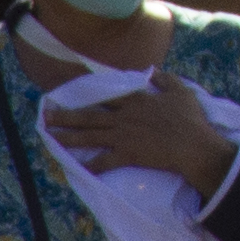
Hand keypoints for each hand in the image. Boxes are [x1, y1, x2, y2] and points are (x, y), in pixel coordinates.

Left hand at [47, 71, 233, 191]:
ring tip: (50, 138)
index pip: (107, 97)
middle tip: (47, 117)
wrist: (192, 144)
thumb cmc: (189, 118)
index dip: (88, 95)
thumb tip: (155, 71)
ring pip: (90, 136)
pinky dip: (90, 166)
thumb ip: (167, 80)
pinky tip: (77, 168)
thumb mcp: (181, 91)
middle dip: (66, 116)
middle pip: (89, 116)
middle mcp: (123, 117)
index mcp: (136, 101)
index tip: (72, 94)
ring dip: (68, 137)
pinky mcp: (126, 155)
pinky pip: (104, 162)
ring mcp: (123, 137)